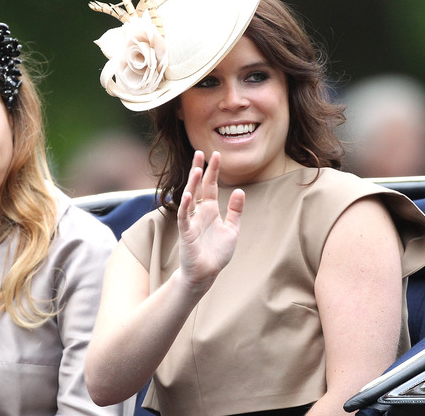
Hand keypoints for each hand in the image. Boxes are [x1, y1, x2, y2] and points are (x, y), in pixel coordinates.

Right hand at [177, 151, 244, 292]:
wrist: (207, 273)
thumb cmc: (217, 253)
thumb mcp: (232, 229)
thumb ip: (236, 210)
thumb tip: (240, 190)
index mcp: (210, 210)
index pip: (210, 186)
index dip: (213, 171)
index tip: (215, 154)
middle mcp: (199, 212)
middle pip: (198, 187)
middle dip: (199, 170)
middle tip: (200, 152)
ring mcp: (191, 221)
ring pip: (190, 198)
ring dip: (192, 184)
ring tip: (196, 168)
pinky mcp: (186, 233)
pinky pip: (184, 217)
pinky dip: (186, 206)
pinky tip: (189, 195)